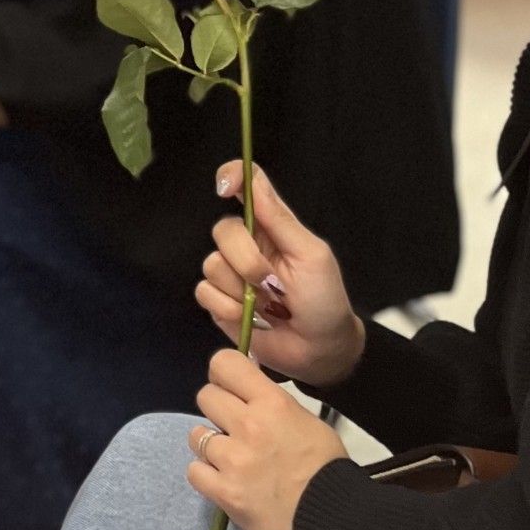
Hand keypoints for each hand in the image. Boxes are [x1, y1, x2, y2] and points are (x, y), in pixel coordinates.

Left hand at [189, 349, 347, 529]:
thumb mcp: (308, 421)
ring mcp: (233, 460)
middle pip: (205, 396)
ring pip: (196, 436)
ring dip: (210, 446)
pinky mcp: (223, 492)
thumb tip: (248, 387)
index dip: (223, 375)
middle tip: (232, 427)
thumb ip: (274, 403)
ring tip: (232, 459)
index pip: (224, 364)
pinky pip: (194, 471)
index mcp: (273, 403)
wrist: (334, 520)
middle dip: (217, 409)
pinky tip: (225, 481)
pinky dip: (207, 476)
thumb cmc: (327, 469)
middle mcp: (249, 425)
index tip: (230, 388)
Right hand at [198, 162, 365, 389]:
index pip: (246, 185)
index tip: (225, 188)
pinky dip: (227, 307)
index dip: (232, 176)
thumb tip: (252, 180)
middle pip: (223, 230)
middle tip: (272, 282)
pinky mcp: (218, 302)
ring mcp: (231, 274)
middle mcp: (247, 244)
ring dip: (240, 290)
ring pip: (211, 264)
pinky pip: (204, 292)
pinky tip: (249, 318)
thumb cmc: (324, 300)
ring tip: (267, 305)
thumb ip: (279, 219)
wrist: (319, 352)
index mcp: (272, 226)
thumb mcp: (311, 255)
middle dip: (246, 260)